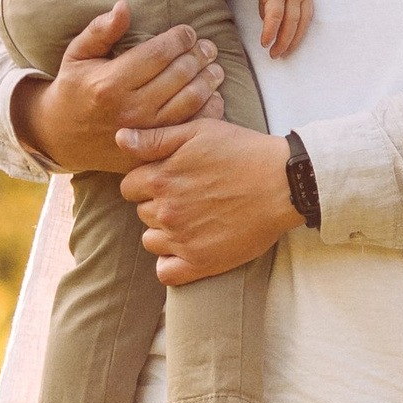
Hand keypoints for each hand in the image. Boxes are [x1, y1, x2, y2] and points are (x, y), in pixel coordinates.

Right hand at [10, 1, 223, 176]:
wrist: (62, 136)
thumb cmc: (73, 88)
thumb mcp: (77, 55)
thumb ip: (100, 30)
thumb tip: (124, 6)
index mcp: (110, 83)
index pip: (158, 53)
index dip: (179, 39)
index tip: (188, 32)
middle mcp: (129, 109)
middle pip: (178, 75)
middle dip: (198, 56)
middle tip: (208, 47)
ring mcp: (144, 132)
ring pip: (189, 102)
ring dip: (207, 81)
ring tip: (215, 68)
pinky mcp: (152, 149)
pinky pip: (188, 128)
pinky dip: (207, 111)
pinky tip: (213, 96)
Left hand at [121, 118, 299, 284]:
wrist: (284, 184)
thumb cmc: (243, 152)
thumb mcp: (198, 131)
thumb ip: (153, 138)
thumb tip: (118, 138)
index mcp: (160, 179)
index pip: (129, 187)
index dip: (148, 181)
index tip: (171, 178)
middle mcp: (166, 211)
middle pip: (142, 213)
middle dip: (158, 204)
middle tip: (189, 196)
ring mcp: (182, 239)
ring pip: (151, 241)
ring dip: (165, 232)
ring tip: (193, 220)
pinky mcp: (201, 262)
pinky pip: (166, 272)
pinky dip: (171, 263)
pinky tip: (188, 248)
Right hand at [239, 0, 314, 60]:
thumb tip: (267, 16)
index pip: (307, 16)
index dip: (300, 32)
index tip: (292, 44)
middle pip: (300, 23)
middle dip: (292, 42)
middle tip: (283, 55)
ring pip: (290, 24)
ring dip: (282, 42)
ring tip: (274, 54)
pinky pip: (275, 17)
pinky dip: (270, 31)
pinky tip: (265, 42)